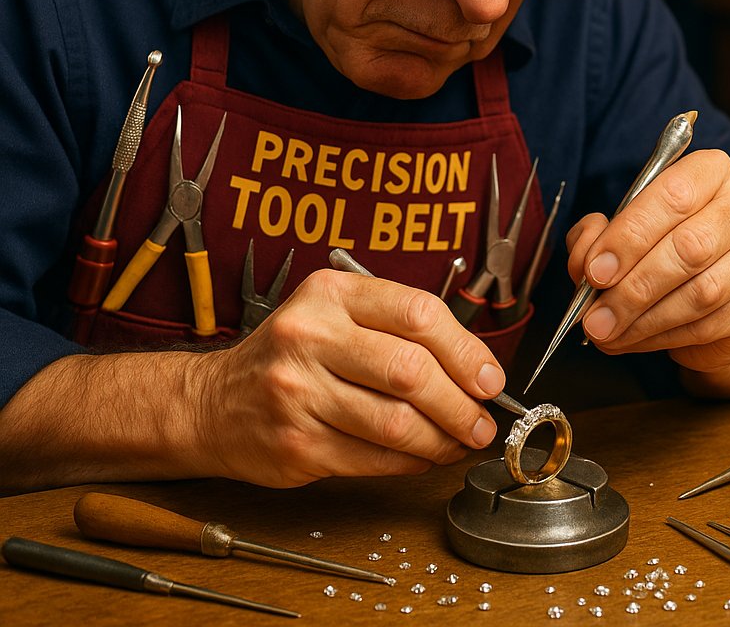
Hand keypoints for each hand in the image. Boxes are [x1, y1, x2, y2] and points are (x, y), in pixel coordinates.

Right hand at [193, 270, 505, 486]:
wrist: (213, 401)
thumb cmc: (291, 354)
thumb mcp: (335, 314)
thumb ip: (397, 328)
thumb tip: (475, 370)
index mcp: (330, 294)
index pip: (418, 314)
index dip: (466, 350)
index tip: (489, 378)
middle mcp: (310, 336)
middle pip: (411, 372)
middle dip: (461, 404)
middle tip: (481, 422)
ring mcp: (298, 392)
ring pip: (396, 423)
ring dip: (442, 439)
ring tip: (458, 442)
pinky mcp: (296, 444)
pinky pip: (373, 458)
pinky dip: (410, 462)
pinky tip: (422, 456)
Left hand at [567, 149, 729, 374]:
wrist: (720, 277)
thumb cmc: (663, 241)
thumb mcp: (623, 226)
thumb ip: (598, 235)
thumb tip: (587, 260)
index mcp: (710, 171)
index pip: (673, 196)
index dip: (630, 236)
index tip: (595, 271)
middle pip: (690, 247)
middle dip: (634, 288)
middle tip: (596, 316)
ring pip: (703, 292)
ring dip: (646, 320)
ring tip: (608, 333)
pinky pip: (713, 324)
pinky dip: (666, 337)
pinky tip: (637, 339)